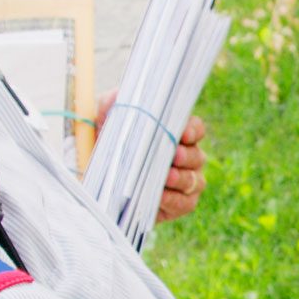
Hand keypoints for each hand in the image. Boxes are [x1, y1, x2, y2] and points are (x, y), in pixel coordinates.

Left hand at [97, 92, 206, 223]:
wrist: (101, 181)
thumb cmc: (110, 146)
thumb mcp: (106, 122)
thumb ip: (112, 104)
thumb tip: (119, 94)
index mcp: (175, 135)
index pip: (196, 129)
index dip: (193, 130)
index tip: (183, 133)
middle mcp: (186, 158)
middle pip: (198, 156)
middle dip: (187, 156)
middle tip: (173, 155)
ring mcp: (185, 183)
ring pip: (195, 180)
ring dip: (182, 178)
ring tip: (166, 177)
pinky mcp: (178, 204)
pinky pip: (186, 203)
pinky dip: (174, 200)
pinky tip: (160, 197)